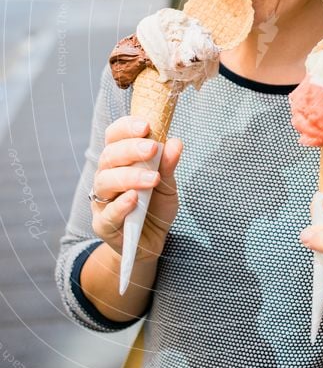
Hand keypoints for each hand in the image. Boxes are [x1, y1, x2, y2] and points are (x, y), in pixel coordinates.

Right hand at [90, 116, 181, 261]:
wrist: (152, 241)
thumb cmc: (156, 206)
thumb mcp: (168, 184)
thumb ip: (168, 165)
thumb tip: (175, 142)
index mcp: (119, 161)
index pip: (114, 136)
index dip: (126, 128)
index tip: (146, 125)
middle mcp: (106, 176)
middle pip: (109, 156)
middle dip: (130, 149)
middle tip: (152, 148)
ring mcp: (102, 200)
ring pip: (105, 182)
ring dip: (129, 177)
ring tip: (152, 178)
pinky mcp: (103, 224)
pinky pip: (107, 213)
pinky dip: (120, 205)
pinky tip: (134, 199)